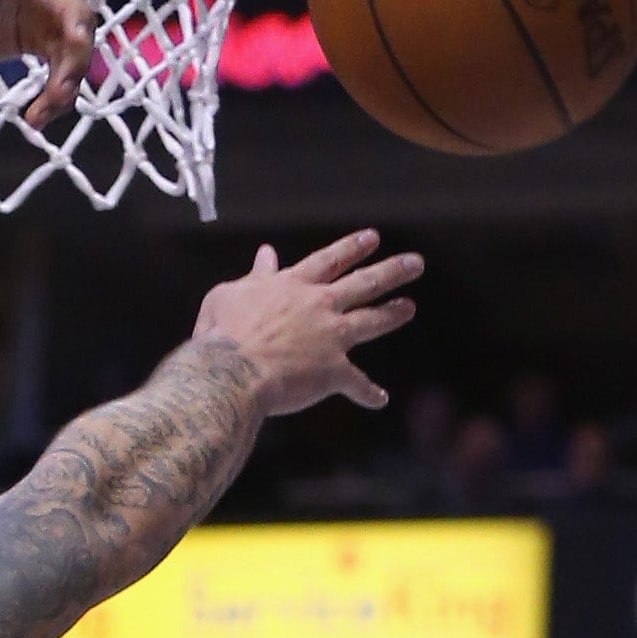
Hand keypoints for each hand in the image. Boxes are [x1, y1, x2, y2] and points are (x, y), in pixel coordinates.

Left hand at [0, 0, 98, 125]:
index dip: (74, 23)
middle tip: (57, 97)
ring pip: (72, 49)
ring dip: (65, 84)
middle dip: (74, 62)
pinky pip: (57, 66)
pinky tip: (37, 115)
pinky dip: (53, 91)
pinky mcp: (33, 40)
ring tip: (39, 116)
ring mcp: (39, 14)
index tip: (75, 49)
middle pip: (77, 24)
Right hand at [192, 230, 422, 415]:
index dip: (351, 248)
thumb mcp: (228, 294)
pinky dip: (368, 393)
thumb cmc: (221, 333)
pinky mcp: (333, 372)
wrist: (230, 372)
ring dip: (392, 314)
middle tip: (415, 263)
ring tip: (408, 307)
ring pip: (371, 321)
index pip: (329, 260)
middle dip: (392, 271)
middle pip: (364, 283)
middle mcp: (319, 306)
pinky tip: (378, 399)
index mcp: (293, 286)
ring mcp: (331, 338)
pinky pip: (356, 383)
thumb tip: (265, 255)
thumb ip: (254, 276)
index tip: (372, 238)